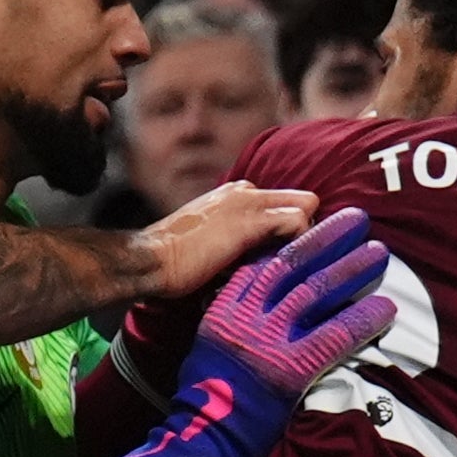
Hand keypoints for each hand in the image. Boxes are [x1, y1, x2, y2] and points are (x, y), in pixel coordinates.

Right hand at [111, 208, 394, 456]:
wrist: (199, 440)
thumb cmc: (204, 401)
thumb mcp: (209, 348)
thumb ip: (234, 321)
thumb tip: (261, 306)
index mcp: (225, 311)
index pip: (261, 263)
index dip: (291, 239)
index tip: (314, 219)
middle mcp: (246, 319)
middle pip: (292, 265)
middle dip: (327, 238)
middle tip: (357, 219)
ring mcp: (267, 342)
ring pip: (315, 293)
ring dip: (351, 270)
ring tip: (379, 252)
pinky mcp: (289, 370)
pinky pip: (333, 338)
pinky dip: (362, 321)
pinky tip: (386, 309)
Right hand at [133, 179, 318, 298]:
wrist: (150, 260)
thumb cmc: (172, 262)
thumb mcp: (211, 243)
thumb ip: (237, 243)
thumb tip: (262, 261)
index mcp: (234, 194)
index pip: (283, 201)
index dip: (289, 229)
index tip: (283, 255)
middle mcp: (245, 190)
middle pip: (302, 200)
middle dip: (303, 230)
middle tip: (291, 261)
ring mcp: (249, 203)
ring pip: (306, 207)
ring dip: (303, 238)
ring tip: (285, 265)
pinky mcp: (251, 221)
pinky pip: (298, 221)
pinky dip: (299, 243)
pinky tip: (282, 265)